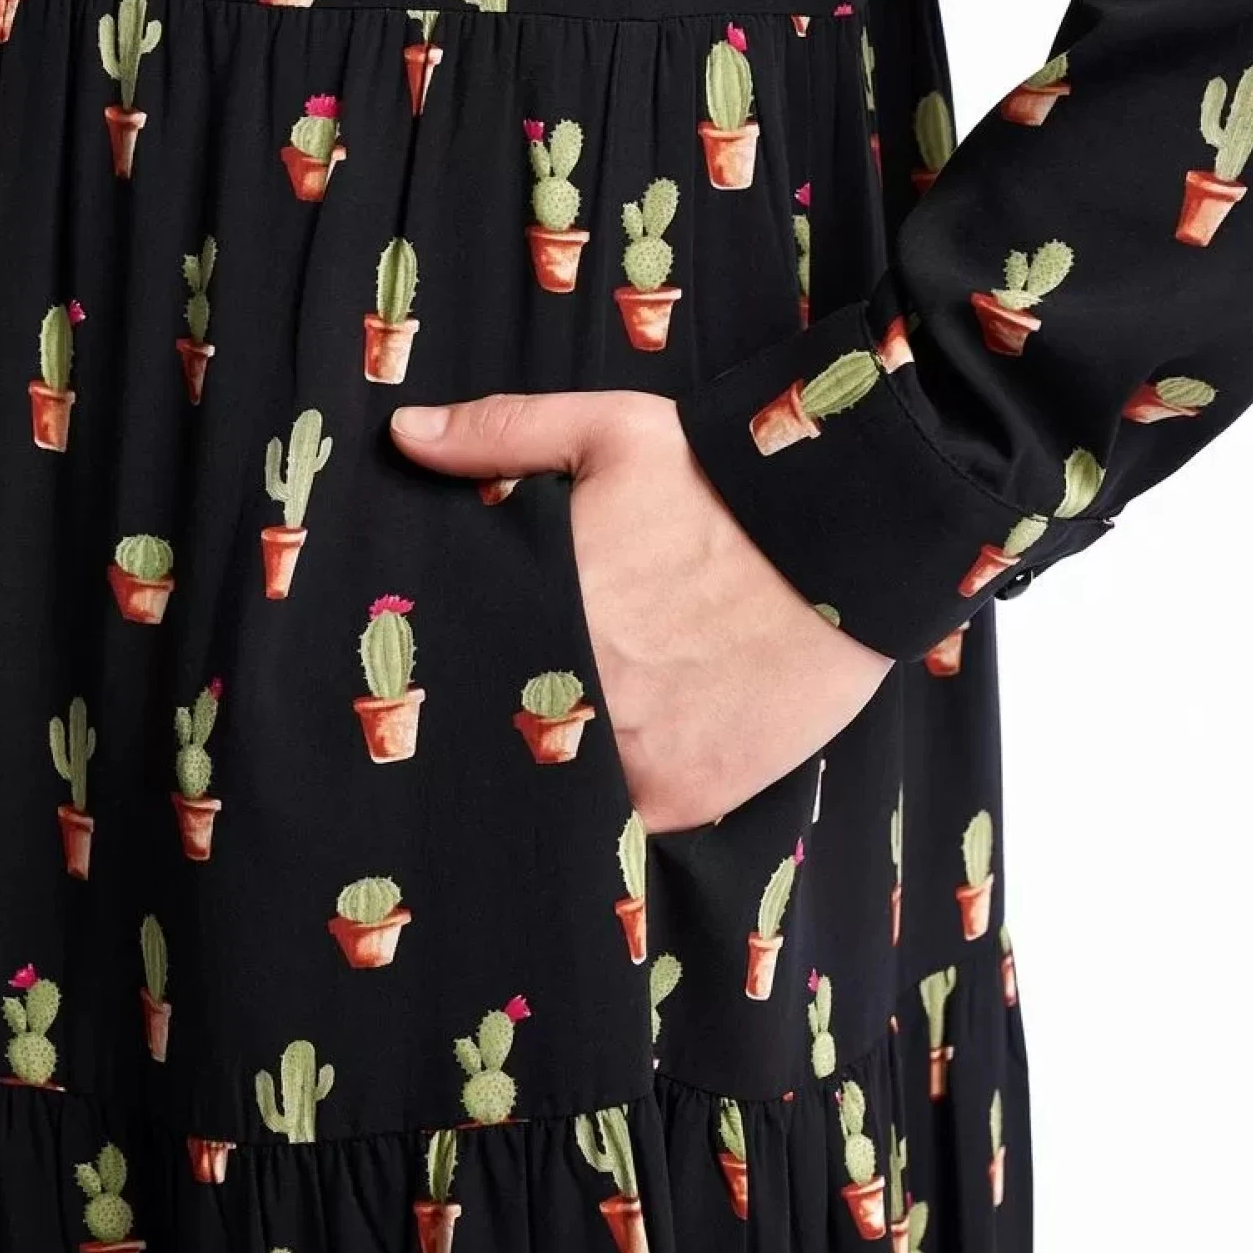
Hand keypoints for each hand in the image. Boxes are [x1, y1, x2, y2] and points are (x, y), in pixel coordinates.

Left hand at [390, 391, 893, 831]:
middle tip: (531, 696)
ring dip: (568, 764)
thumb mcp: (609, 432)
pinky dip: (625, 798)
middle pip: (515, 732)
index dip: (461, 674)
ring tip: (584, 729)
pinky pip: (631, 820)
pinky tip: (632, 760)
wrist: (849, 534)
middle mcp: (580, 695)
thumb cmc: (722, 478)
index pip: (465, 669)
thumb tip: (404, 432)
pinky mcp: (690, 793)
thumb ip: (501, 433)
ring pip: (567, 785)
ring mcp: (634, 756)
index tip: (468, 666)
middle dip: (513, 718)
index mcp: (544, 611)